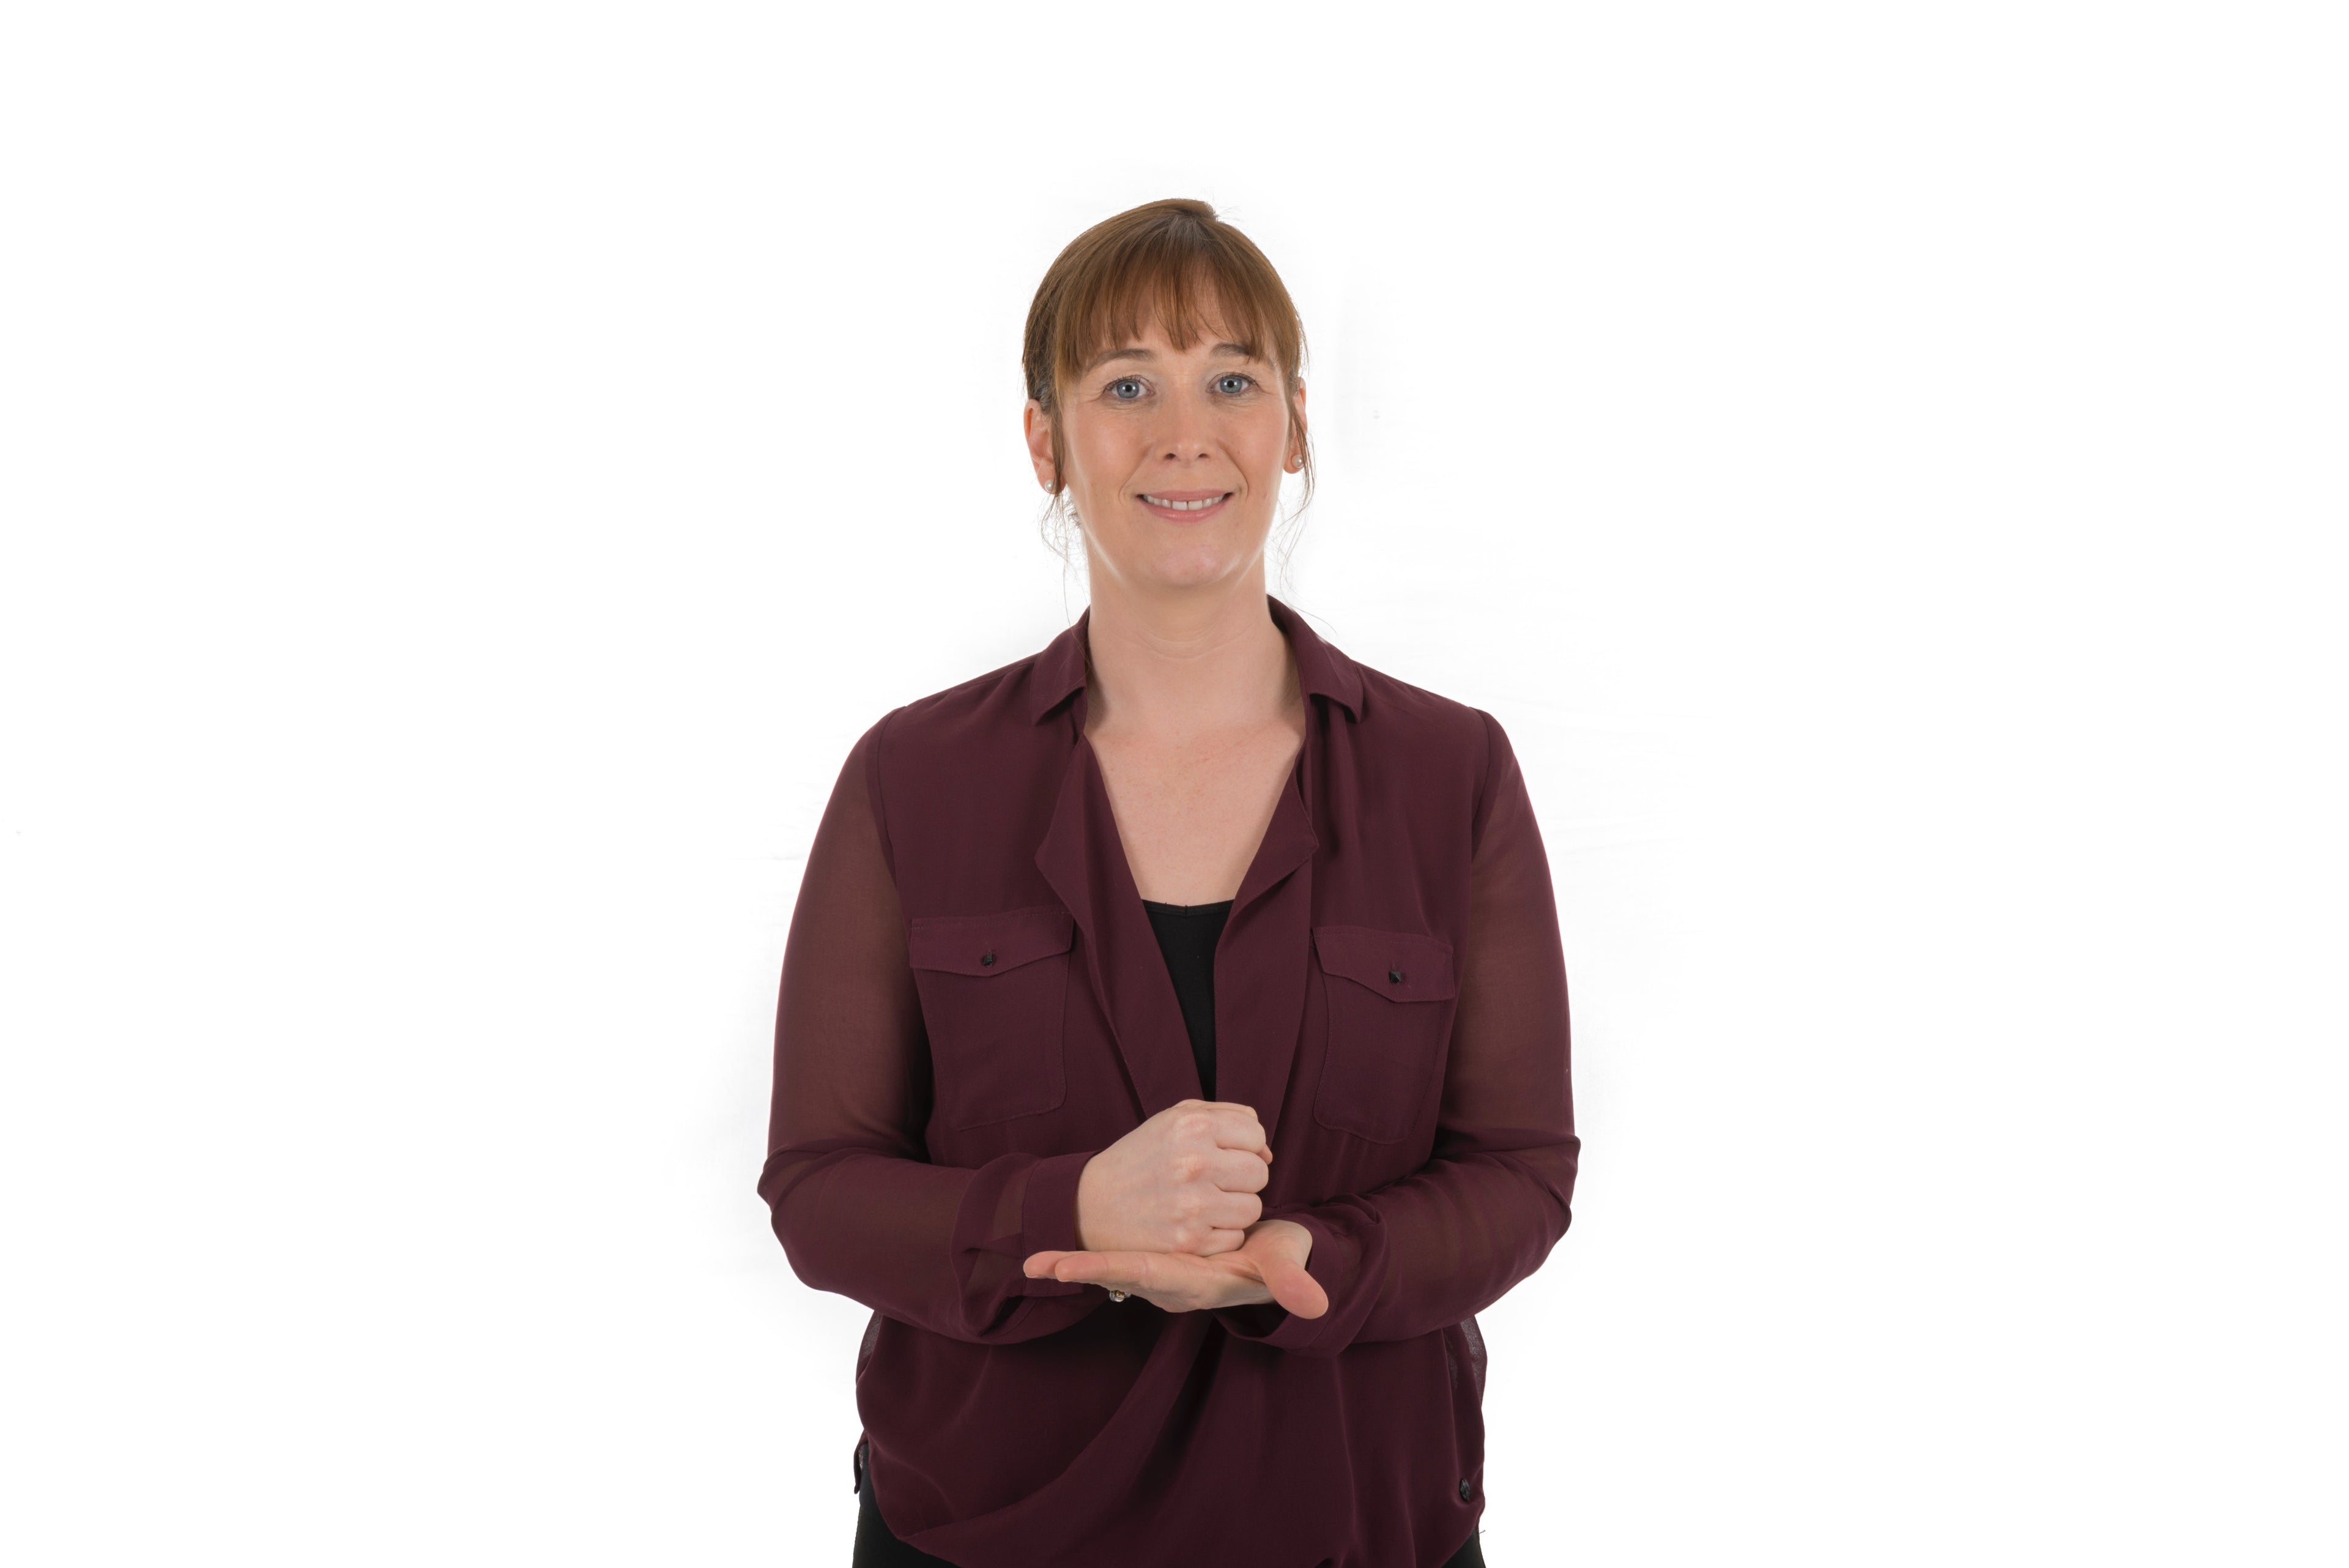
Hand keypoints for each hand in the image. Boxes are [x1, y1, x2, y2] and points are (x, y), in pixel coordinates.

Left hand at [1023, 1217, 1327, 1318]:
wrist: (1279, 1254)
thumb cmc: (1282, 1257)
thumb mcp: (1286, 1263)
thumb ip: (1293, 1280)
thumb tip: (1314, 1305)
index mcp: (1196, 1282)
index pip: (1143, 1273)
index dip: (1104, 1269)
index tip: (1061, 1269)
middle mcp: (1175, 1280)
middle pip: (1119, 1273)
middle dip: (1079, 1268)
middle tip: (1033, 1265)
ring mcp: (1166, 1270)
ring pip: (1118, 1266)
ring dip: (1081, 1263)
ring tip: (1034, 1263)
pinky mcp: (1164, 1256)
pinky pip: (1124, 1257)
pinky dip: (1098, 1253)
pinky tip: (1068, 1250)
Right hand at [1073, 1098, 1271, 1257]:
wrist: (1090, 1205)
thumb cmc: (1141, 1158)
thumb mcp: (1174, 1120)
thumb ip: (1228, 1118)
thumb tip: (1267, 1152)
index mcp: (1191, 1124)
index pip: (1256, 1134)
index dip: (1242, 1147)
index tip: (1220, 1155)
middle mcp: (1194, 1161)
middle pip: (1259, 1173)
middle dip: (1241, 1178)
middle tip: (1211, 1182)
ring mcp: (1192, 1204)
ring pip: (1252, 1208)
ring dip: (1234, 1209)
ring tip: (1203, 1203)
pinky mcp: (1188, 1241)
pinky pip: (1235, 1238)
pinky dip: (1219, 1235)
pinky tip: (1193, 1225)